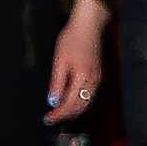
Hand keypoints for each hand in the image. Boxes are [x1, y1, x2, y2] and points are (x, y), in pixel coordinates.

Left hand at [45, 0, 106, 121]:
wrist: (89, 26)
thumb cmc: (72, 40)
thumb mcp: (60, 61)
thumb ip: (57, 83)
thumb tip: (53, 101)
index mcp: (83, 78)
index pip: (70, 103)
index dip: (59, 113)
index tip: (48, 118)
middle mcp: (93, 82)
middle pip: (81, 107)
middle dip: (66, 115)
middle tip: (51, 119)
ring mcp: (97, 79)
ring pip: (87, 103)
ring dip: (74, 111)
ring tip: (60, 113)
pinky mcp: (98, 76)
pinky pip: (90, 96)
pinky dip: (80, 103)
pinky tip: (71, 102)